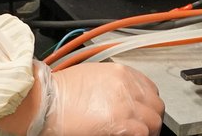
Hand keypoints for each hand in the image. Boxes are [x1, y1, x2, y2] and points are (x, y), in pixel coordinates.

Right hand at [42, 62, 163, 135]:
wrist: (46, 101)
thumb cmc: (61, 91)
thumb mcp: (93, 78)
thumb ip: (114, 86)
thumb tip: (123, 101)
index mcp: (121, 72)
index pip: (150, 89)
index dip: (148, 104)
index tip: (144, 113)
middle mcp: (126, 85)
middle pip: (155, 105)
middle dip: (151, 118)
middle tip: (143, 129)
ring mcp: (125, 104)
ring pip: (153, 120)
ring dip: (148, 130)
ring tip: (138, 135)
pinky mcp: (120, 122)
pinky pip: (143, 131)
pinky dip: (141, 135)